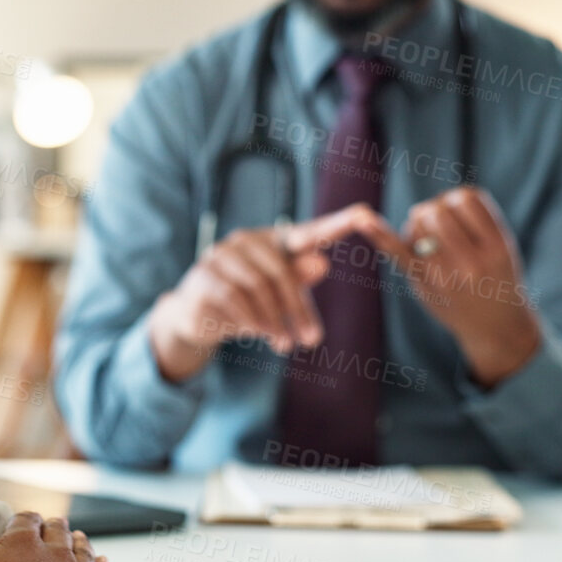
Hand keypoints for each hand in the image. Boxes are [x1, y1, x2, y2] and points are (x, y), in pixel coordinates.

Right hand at [0, 512, 112, 561]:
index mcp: (22, 544)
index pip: (28, 521)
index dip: (26, 521)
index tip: (26, 524)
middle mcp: (56, 556)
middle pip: (59, 533)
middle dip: (55, 528)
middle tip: (55, 527)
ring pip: (84, 553)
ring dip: (80, 544)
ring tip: (79, 539)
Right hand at [148, 205, 392, 381]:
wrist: (196, 316)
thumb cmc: (246, 302)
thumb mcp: (276, 296)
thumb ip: (298, 282)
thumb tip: (321, 263)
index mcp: (271, 241)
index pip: (308, 232)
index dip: (336, 224)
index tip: (364, 214)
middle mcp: (245, 241)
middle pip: (282, 272)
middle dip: (299, 309)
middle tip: (312, 340)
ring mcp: (221, 256)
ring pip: (258, 288)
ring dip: (276, 322)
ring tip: (286, 346)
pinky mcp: (204, 276)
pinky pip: (234, 298)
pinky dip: (251, 320)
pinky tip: (258, 335)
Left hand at [356, 186, 541, 386]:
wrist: (494, 326)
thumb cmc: (497, 277)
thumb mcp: (505, 246)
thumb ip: (479, 219)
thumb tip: (436, 201)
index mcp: (498, 246)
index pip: (466, 198)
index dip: (457, 198)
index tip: (460, 212)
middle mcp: (472, 262)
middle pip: (436, 211)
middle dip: (434, 211)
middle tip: (441, 226)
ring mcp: (445, 275)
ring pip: (417, 224)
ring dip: (419, 224)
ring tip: (432, 239)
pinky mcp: (422, 283)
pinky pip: (398, 254)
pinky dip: (380, 236)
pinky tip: (365, 221)